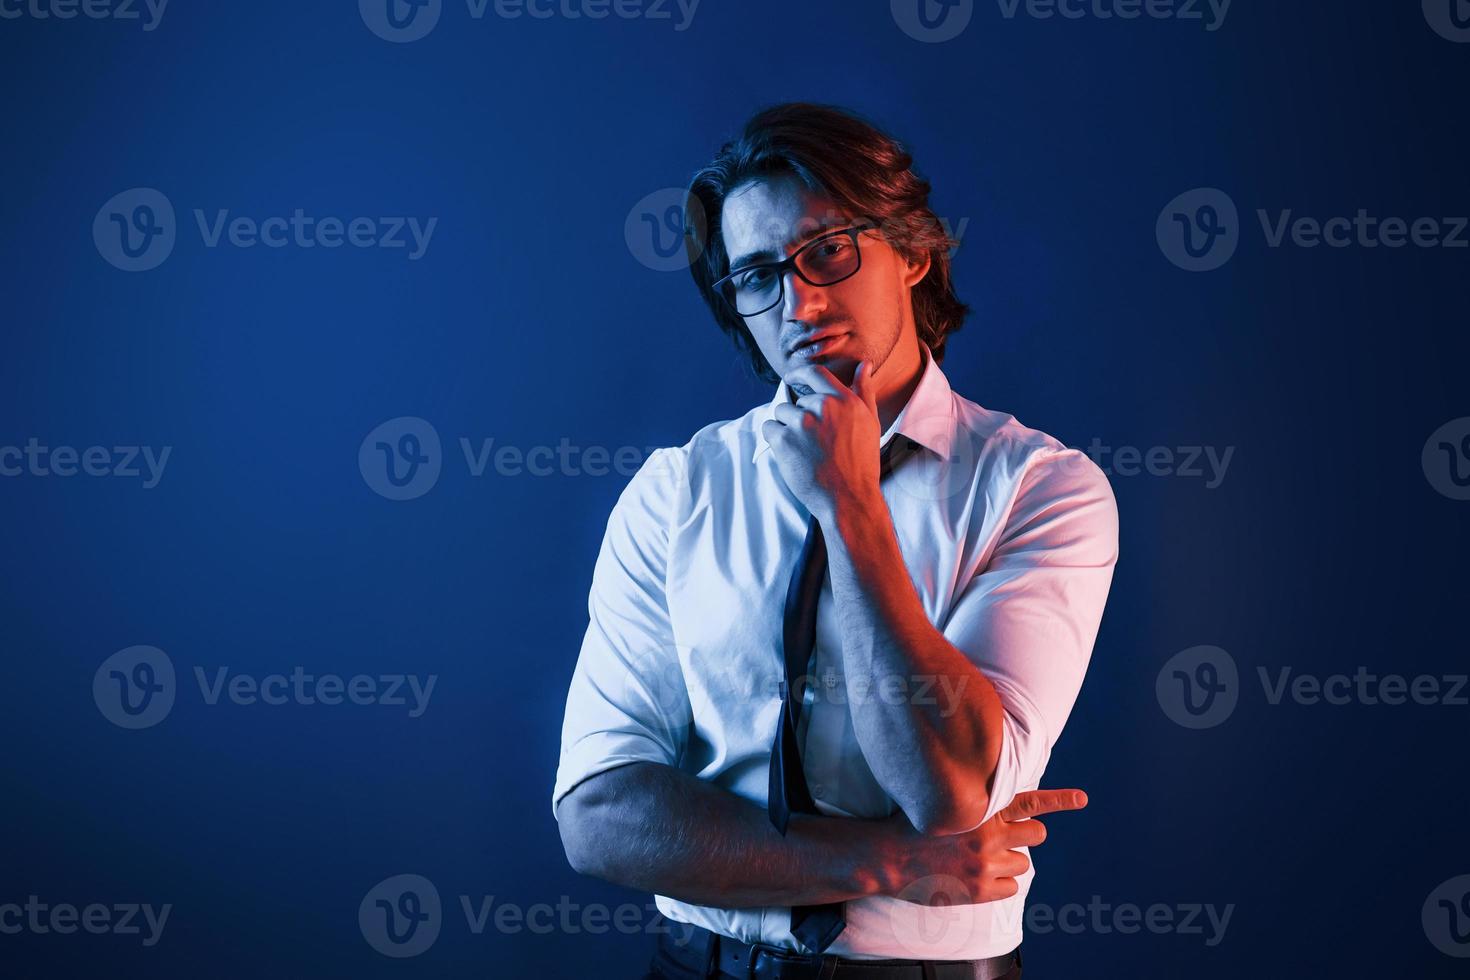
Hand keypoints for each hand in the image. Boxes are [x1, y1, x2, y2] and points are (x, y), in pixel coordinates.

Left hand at [760, 360, 882, 523]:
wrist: (849, 497)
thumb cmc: (861, 463)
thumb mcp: (869, 422)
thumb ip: (864, 391)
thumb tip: (865, 365)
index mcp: (844, 400)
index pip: (815, 373)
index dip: (799, 374)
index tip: (791, 379)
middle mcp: (823, 407)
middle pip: (795, 400)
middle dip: (798, 417)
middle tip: (811, 441)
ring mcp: (802, 423)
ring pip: (780, 413)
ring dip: (785, 427)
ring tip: (802, 449)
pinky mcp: (784, 440)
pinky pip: (768, 428)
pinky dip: (774, 439)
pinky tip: (791, 454)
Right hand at [873, 788, 1088, 905]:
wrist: (887, 857)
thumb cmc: (914, 826)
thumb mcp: (947, 802)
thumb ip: (977, 803)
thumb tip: (1003, 808)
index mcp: (982, 807)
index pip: (1029, 800)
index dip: (1060, 800)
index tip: (1083, 799)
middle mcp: (989, 832)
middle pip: (1036, 835)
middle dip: (1025, 837)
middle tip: (1005, 841)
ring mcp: (986, 862)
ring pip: (1024, 863)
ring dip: (1008, 862)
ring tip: (980, 860)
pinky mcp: (981, 889)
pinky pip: (1012, 888)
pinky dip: (999, 885)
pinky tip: (975, 879)